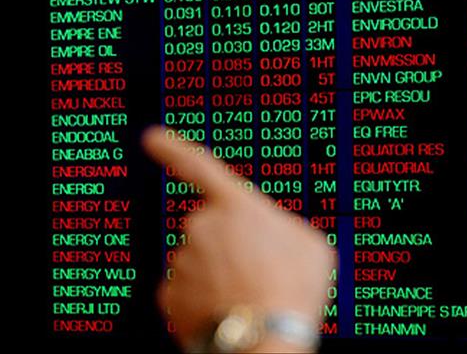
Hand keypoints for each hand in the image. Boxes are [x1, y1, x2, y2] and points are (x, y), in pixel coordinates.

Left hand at [142, 126, 334, 351]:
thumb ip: (281, 227)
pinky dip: (204, 300)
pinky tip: (229, 309)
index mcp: (237, 205)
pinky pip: (186, 291)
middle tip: (260, 272)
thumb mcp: (309, 244)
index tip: (152, 138)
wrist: (267, 337)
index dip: (173, 149)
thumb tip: (269, 235)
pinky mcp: (170, 295)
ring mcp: (182, 262)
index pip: (197, 166)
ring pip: (198, 262)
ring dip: (220, 275)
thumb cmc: (293, 289)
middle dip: (229, 247)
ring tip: (249, 295)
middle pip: (210, 229)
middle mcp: (201, 227)